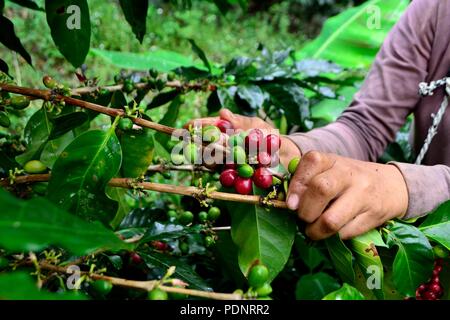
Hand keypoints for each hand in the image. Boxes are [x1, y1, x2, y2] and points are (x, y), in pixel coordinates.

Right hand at [185, 109, 300, 167]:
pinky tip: (226, 170)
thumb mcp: (255, 125)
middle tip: (196, 141)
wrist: (283, 154)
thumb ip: (239, 122)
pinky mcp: (235, 175)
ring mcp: (227, 161)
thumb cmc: (267, 135)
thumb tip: (222, 113)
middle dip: (199, 143)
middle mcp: (223, 146)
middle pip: (205, 144)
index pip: (208, 126)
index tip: (186, 125)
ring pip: (211, 161)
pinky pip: (226, 176)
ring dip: (211, 158)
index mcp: (226, 130)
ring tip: (214, 154)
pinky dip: (226, 174)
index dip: (196, 125)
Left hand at [286, 151, 408, 239]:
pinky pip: (345, 233)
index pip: (311, 162)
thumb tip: (288, 204)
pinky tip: (334, 231)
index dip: (296, 185)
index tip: (291, 203)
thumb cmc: (348, 180)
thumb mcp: (329, 171)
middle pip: (320, 189)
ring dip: (316, 231)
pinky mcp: (373, 215)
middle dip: (305, 211)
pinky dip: (334, 237)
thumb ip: (307, 181)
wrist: (391, 186)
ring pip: (331, 220)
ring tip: (315, 230)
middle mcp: (349, 174)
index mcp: (332, 160)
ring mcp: (363, 194)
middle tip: (304, 218)